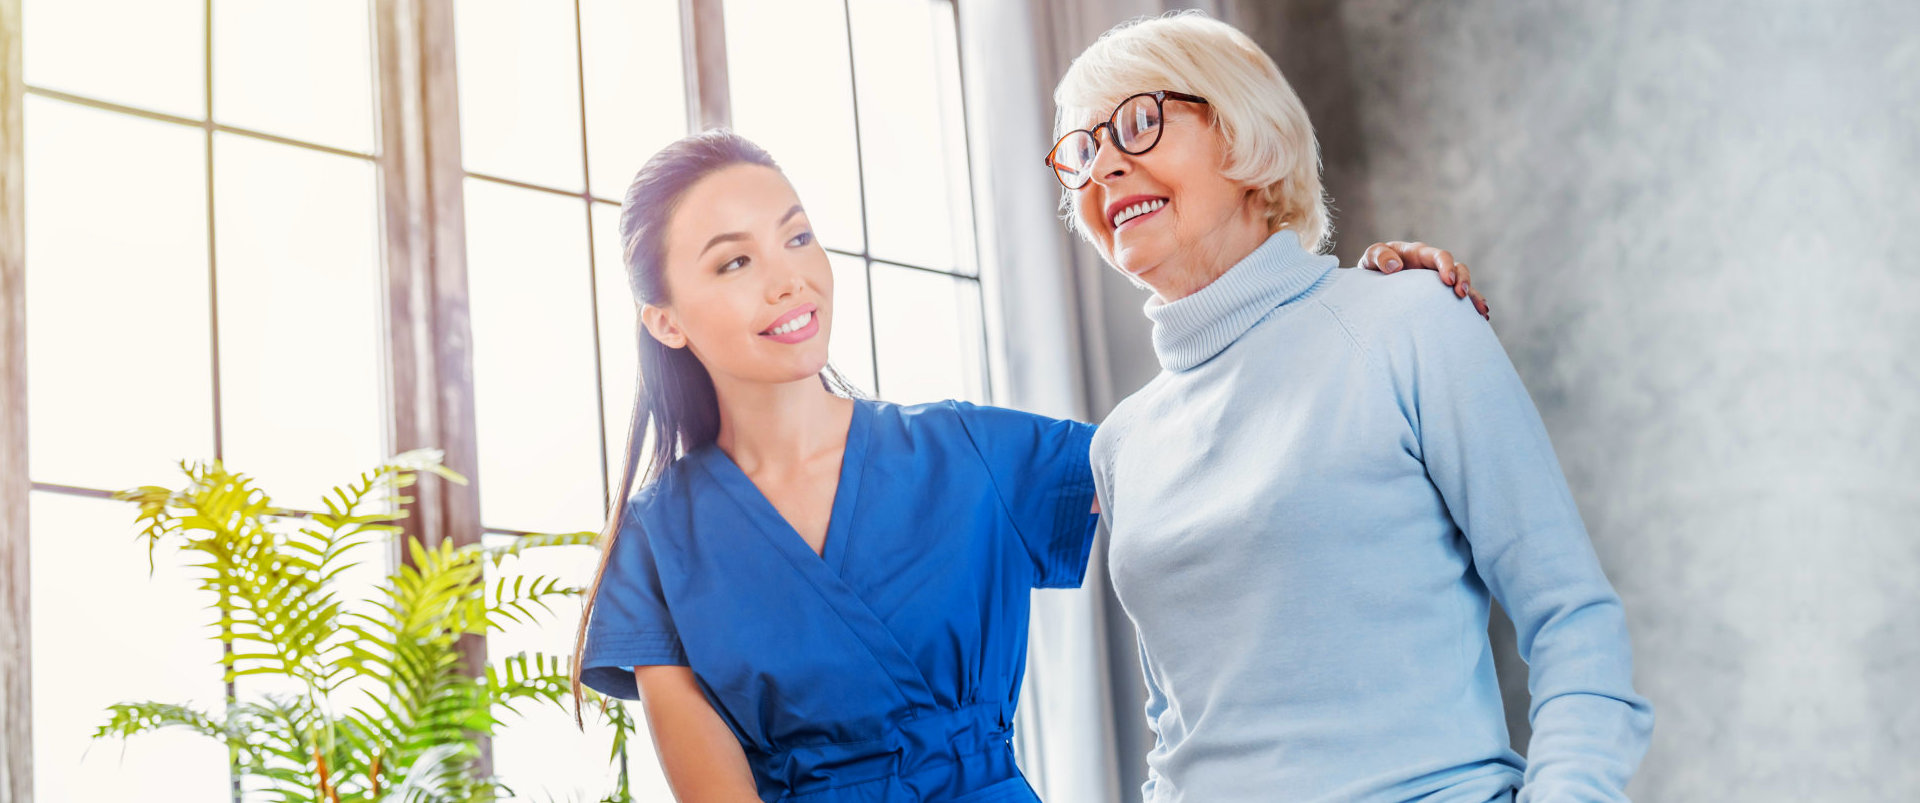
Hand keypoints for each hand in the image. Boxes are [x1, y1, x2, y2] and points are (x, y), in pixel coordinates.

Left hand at [1359, 241, 1490, 319]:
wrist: (1372, 285)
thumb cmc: (1372, 267)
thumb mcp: (1371, 258)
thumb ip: (1379, 256)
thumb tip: (1395, 266)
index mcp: (1418, 254)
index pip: (1439, 256)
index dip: (1446, 266)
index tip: (1448, 281)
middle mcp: (1432, 267)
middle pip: (1458, 268)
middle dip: (1463, 280)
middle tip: (1461, 294)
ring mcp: (1437, 282)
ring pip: (1463, 285)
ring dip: (1474, 296)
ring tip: (1482, 312)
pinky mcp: (1438, 297)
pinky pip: (1458, 301)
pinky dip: (1471, 308)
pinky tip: (1481, 320)